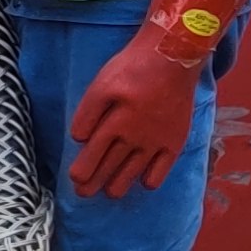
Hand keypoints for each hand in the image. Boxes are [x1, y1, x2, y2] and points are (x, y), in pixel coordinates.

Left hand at [66, 22, 201, 198]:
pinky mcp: (175, 140)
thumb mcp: (101, 85)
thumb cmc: (133, 68)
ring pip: (134, 172)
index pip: (93, 156)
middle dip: (95, 183)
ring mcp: (157, 142)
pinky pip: (162, 169)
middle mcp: (135, 138)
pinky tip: (144, 182)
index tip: (75, 180)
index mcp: (114, 124)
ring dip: (119, 185)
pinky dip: (151, 179)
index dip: (83, 171)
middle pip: (111, 167)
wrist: (173, 57)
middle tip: (84, 193)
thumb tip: (78, 139)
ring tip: (110, 193)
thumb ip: (87, 113)